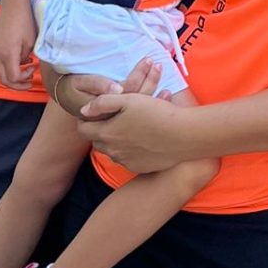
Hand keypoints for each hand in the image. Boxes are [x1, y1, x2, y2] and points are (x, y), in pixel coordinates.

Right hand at [0, 0, 39, 89]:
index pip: (13, 78)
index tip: (33, 70)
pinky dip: (8, 65)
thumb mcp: (32, 42)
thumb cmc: (26, 21)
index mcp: (7, 54)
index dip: (24, 80)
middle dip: (17, 84)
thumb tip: (24, 64)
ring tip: (27, 68)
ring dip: (12, 74)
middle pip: (3, 79)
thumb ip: (27, 57)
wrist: (14, 3)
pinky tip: (21, 59)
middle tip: (29, 82)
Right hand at [49, 60, 160, 118]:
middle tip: (157, 63)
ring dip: (155, 89)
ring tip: (160, 71)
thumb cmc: (74, 87)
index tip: (148, 60)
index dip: (138, 75)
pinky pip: (144, 113)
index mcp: (102, 110)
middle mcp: (113, 118)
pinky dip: (157, 102)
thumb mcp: (80, 83)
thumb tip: (117, 89)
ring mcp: (120, 122)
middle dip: (150, 80)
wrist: (68, 99)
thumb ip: (96, 84)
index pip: (126, 92)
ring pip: (143, 108)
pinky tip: (167, 92)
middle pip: (137, 100)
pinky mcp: (125, 121)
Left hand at [75, 88, 189, 173]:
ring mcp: (126, 161)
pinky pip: (127, 158)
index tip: (92, 112)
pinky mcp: (139, 167)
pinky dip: (130, 150)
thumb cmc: (157, 113)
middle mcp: (113, 151)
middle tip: (112, 118)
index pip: (83, 129)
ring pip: (112, 151)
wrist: (184, 135)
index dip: (84, 119)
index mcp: (107, 133)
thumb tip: (84, 110)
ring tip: (130, 127)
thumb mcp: (129, 99)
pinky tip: (142, 139)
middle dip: (100, 130)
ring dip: (115, 140)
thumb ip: (103, 103)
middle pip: (96, 141)